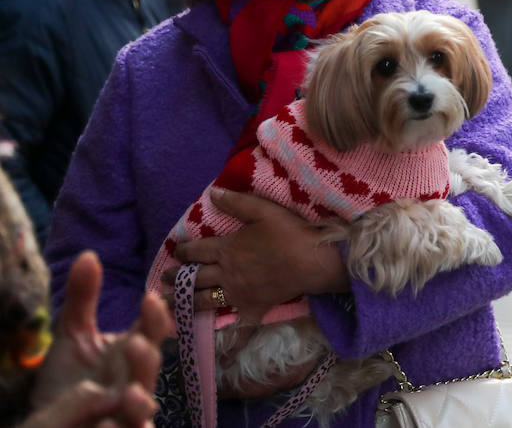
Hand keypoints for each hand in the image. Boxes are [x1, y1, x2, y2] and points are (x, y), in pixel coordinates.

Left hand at [28, 251, 169, 427]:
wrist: (59, 423)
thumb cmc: (71, 379)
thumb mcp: (72, 336)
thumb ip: (82, 298)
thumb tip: (89, 254)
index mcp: (132, 349)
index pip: (151, 328)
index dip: (154, 315)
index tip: (149, 298)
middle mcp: (136, 378)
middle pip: (150, 366)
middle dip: (146, 356)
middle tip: (137, 344)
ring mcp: (131, 408)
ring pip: (144, 404)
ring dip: (140, 400)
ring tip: (128, 393)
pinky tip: (115, 422)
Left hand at [167, 189, 348, 323]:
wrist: (311, 260)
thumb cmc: (289, 232)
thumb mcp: (263, 210)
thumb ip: (237, 202)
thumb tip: (212, 193)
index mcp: (226, 249)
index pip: (196, 250)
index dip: (183, 251)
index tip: (175, 252)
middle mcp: (226, 274)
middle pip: (194, 277)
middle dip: (178, 278)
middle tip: (166, 280)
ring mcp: (237, 294)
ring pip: (205, 300)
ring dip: (185, 304)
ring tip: (172, 306)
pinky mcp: (253, 308)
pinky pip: (240, 326)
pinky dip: (231, 339)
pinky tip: (223, 350)